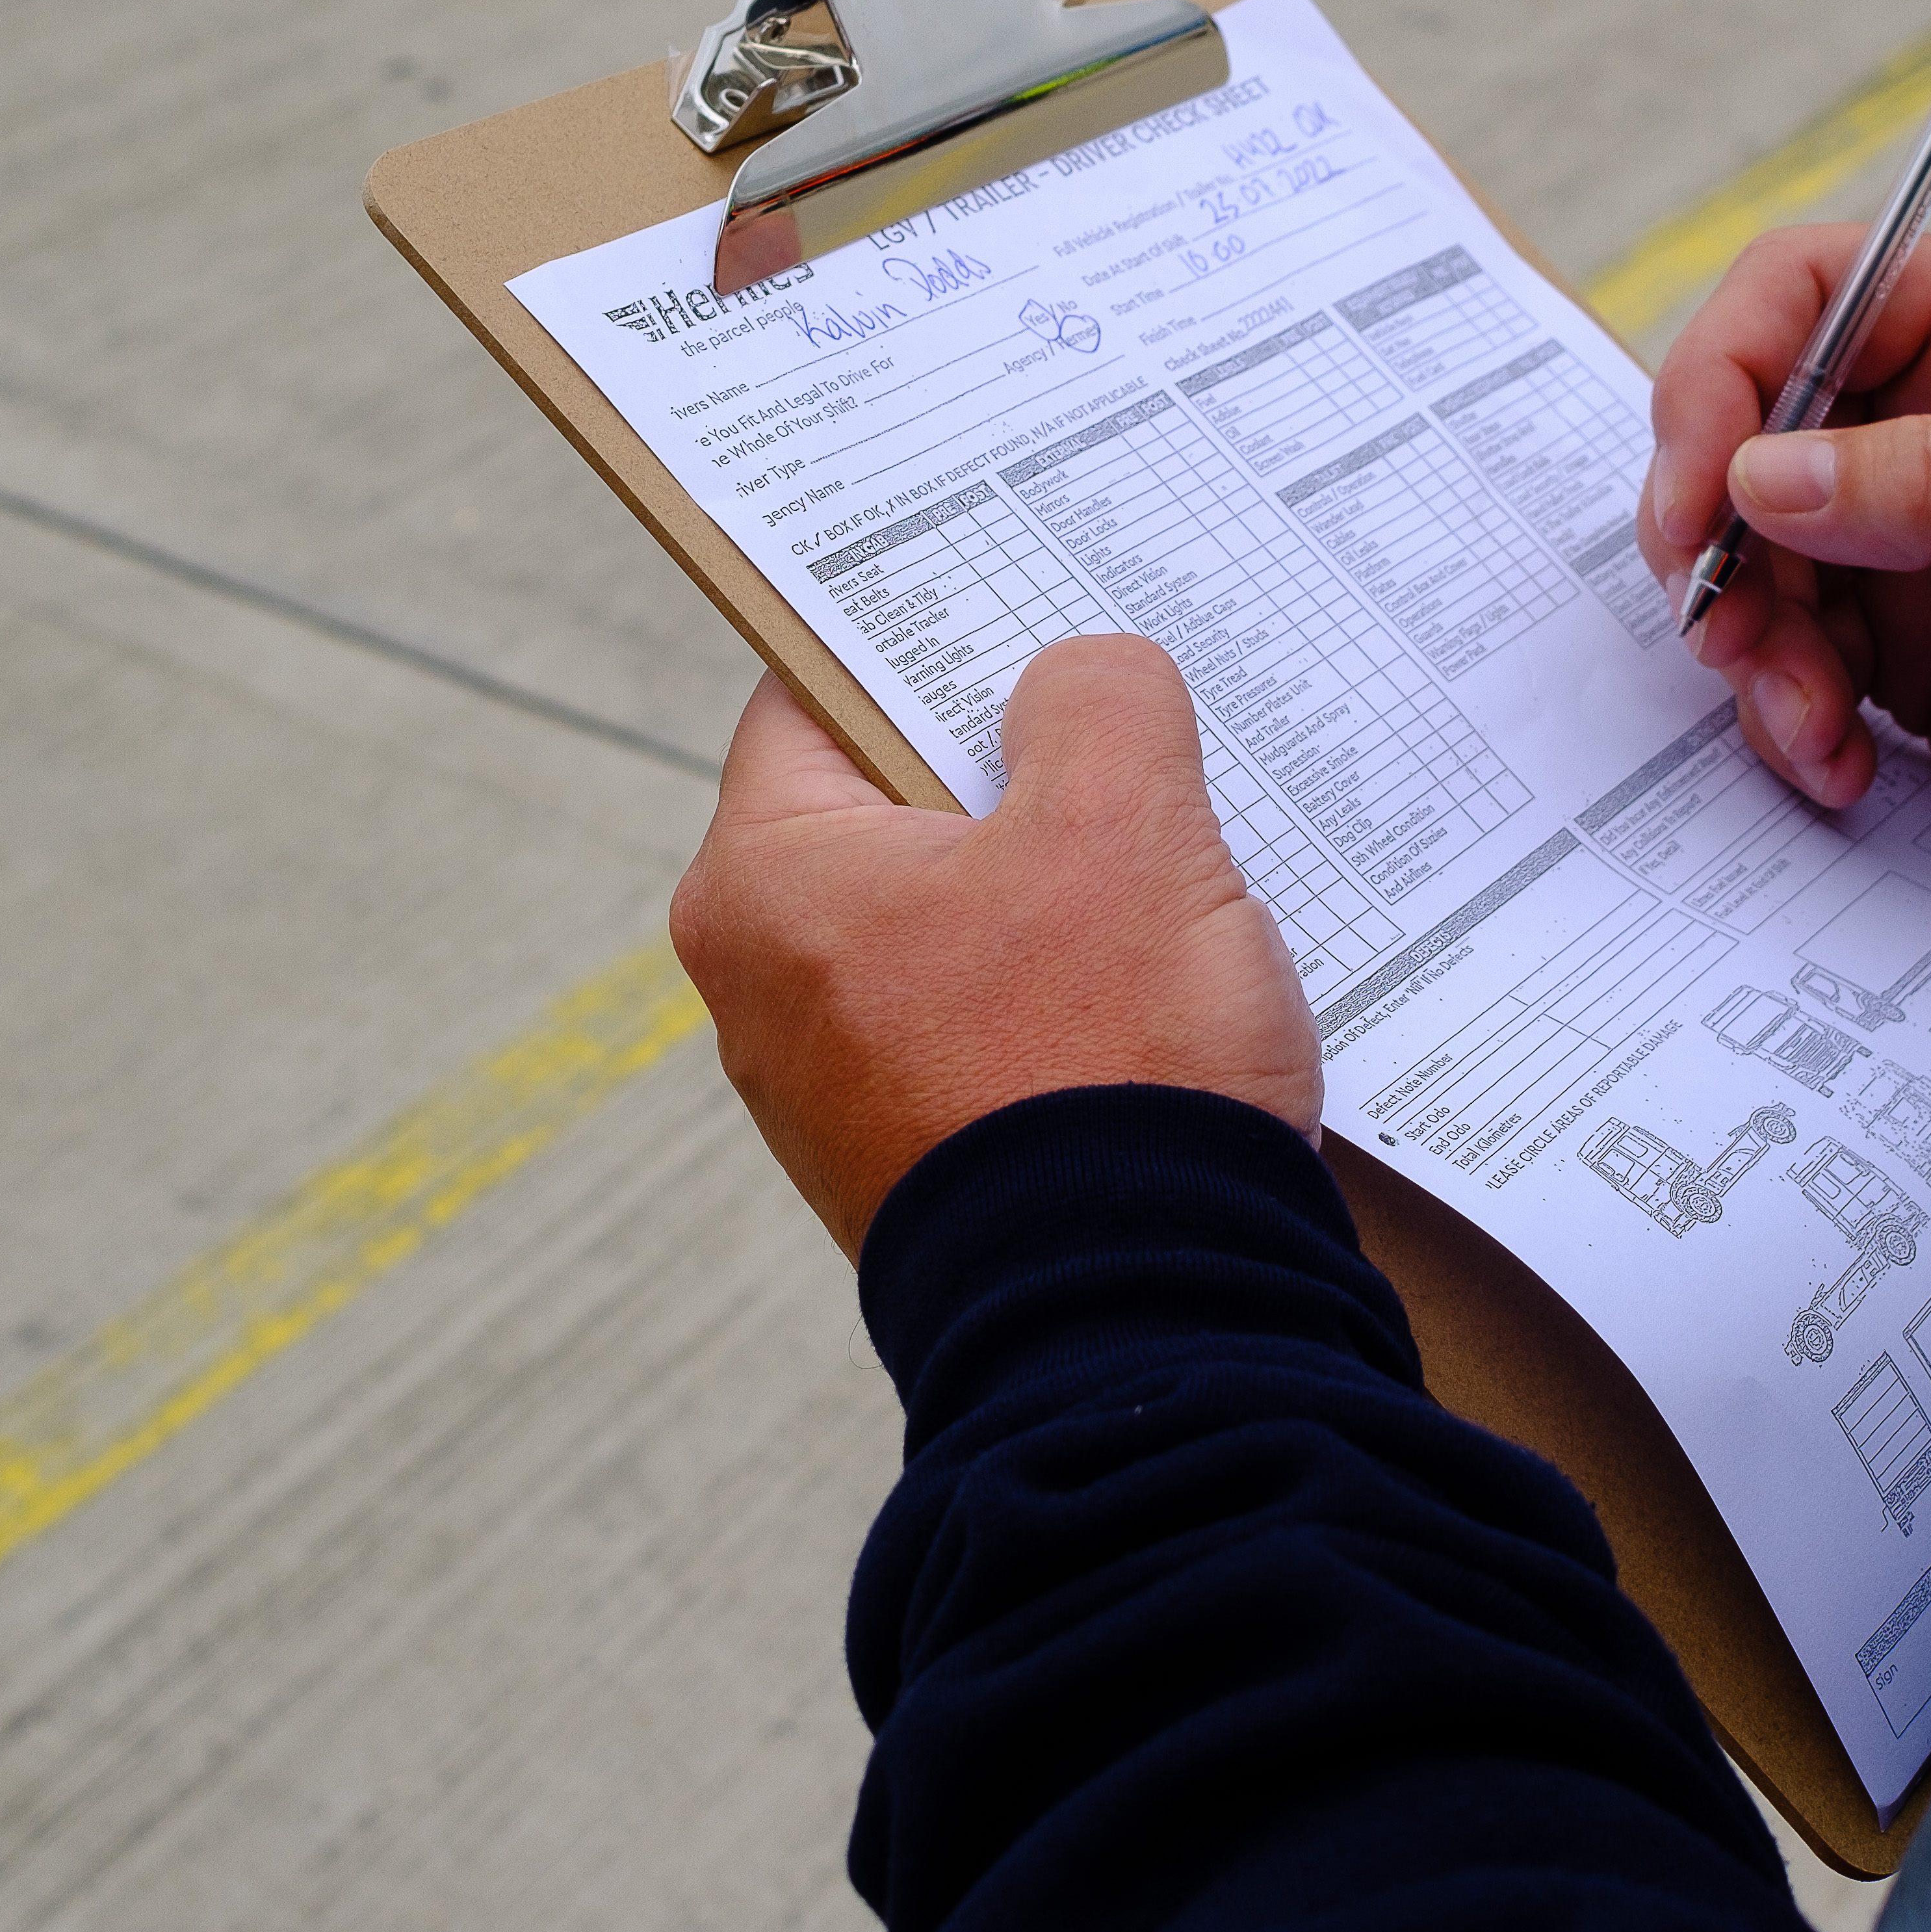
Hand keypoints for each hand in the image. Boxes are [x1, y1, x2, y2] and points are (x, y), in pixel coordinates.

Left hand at [666, 636, 1323, 1255]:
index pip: (818, 691)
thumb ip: (1097, 697)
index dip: (926, 636)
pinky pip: (986, 1015)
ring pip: (956, 912)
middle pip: (896, 802)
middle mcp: (764, 984)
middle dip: (1016, 767)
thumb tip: (1078, 679)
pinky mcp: (915, 1151)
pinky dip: (1061, 986)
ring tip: (1167, 871)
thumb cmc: (1102, 1061)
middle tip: (1125, 734)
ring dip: (1058, 882)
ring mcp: (836, 1081)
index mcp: (763, 882)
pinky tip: (1155, 986)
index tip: (1020, 609)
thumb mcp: (1125, 821)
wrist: (1135, 1322)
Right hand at [1637, 231, 1930, 891]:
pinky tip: (1841, 763)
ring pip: (1756, 558)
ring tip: (1812, 723)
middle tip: (1727, 629)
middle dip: (1716, 534)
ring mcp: (1916, 541)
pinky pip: (1793, 660)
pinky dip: (1789, 716)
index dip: (1725, 372)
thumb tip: (1767, 471)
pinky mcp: (1909, 646)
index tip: (1700, 491)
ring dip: (1752, 647)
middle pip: (1749, 431)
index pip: (1810, 292)